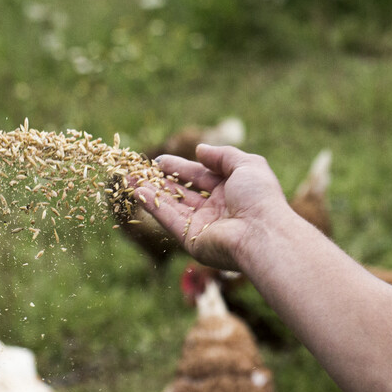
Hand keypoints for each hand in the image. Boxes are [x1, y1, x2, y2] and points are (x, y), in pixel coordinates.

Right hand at [133, 144, 289, 274]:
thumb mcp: (247, 164)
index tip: (159, 162)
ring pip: (172, 206)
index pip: (200, 176)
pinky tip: (138, 193)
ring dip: (151, 193)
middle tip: (139, 170)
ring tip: (130, 179)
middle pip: (183, 192)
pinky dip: (153, 207)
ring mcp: (203, 226)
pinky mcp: (191, 240)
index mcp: (231, 191)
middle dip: (161, 181)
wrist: (262, 233)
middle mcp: (216, 209)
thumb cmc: (260, 198)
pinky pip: (169, 220)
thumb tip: (200, 150)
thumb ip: (223, 155)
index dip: (180, 168)